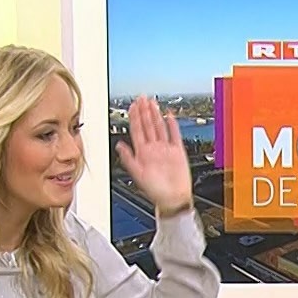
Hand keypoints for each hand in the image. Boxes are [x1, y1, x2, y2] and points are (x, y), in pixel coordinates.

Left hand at [117, 95, 191, 213]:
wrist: (173, 199)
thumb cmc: (156, 191)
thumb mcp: (137, 175)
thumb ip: (128, 159)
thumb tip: (119, 145)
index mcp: (142, 153)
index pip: (137, 130)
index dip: (134, 117)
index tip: (132, 105)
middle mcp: (153, 149)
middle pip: (147, 125)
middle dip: (144, 111)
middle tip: (141, 98)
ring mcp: (165, 149)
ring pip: (159, 127)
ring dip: (155, 114)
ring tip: (152, 102)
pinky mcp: (177, 152)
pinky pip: (175, 135)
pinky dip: (172, 125)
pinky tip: (168, 115)